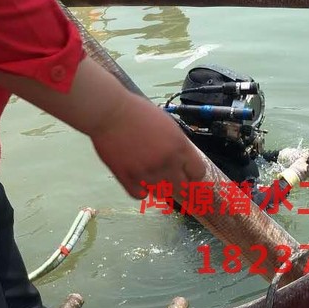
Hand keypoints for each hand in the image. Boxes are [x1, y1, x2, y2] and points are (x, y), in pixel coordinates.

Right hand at [90, 92, 206, 197]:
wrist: (110, 112)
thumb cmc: (139, 112)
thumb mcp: (168, 124)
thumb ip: (178, 145)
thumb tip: (182, 160)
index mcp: (180, 147)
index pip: (198, 173)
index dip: (193, 175)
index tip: (188, 175)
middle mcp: (167, 163)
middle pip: (181, 187)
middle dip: (178, 184)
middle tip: (171, 180)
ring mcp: (147, 172)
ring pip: (161, 194)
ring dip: (159, 187)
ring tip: (152, 177)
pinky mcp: (127, 178)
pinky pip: (139, 195)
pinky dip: (140, 190)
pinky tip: (138, 181)